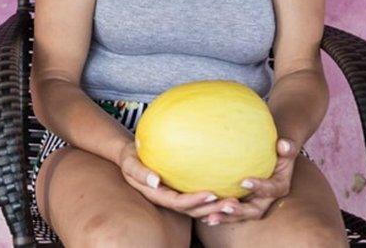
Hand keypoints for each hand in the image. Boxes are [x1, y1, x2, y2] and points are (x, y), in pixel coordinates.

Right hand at [117, 139, 243, 224]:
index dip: (195, 201)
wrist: (131, 154)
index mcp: (157, 195)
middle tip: (232, 203)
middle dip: (212, 209)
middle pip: (193, 210)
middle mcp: (169, 199)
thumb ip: (139, 172)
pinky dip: (213, 199)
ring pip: (199, 207)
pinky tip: (229, 191)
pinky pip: (199, 197)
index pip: (178, 202)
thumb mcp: (129, 163)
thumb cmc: (130, 156)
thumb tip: (155, 181)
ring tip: (236, 201)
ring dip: (217, 207)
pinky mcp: (182, 189)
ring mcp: (176, 195)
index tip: (211, 194)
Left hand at [218, 138, 299, 223]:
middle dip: (240, 211)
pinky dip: (217, 216)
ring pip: (239, 216)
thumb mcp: (284, 149)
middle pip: (254, 211)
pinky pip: (228, 214)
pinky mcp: (239, 207)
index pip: (271, 189)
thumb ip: (286, 148)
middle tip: (226, 206)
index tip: (244, 181)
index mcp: (278, 187)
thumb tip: (283, 145)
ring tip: (210, 217)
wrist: (267, 158)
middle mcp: (265, 201)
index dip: (259, 187)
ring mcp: (251, 206)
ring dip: (225, 217)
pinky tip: (202, 217)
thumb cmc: (275, 150)